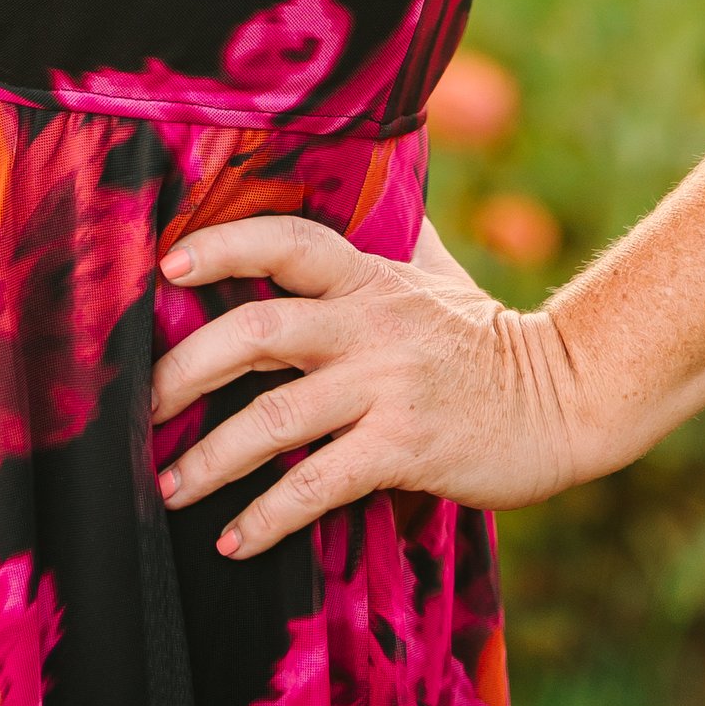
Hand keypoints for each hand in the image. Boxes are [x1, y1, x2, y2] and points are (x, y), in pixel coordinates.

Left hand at [150, 214, 579, 561]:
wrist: (567, 397)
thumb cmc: (484, 337)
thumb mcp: (435, 272)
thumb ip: (392, 230)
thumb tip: (370, 165)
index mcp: (369, 278)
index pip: (288, 240)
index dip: (225, 244)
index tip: (166, 264)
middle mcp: (371, 325)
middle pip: (259, 331)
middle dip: (185, 370)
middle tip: (138, 407)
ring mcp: (388, 387)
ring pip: (277, 417)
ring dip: (211, 458)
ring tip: (168, 488)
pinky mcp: (406, 447)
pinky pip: (319, 482)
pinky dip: (268, 515)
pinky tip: (233, 540)